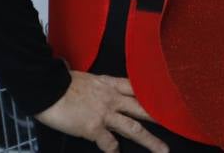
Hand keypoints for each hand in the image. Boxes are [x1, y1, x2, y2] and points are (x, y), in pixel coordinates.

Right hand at [36, 71, 168, 152]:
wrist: (46, 87)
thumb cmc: (60, 82)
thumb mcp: (85, 78)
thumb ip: (96, 85)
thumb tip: (95, 87)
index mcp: (110, 84)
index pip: (137, 88)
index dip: (152, 94)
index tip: (166, 99)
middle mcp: (112, 98)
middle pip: (143, 109)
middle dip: (161, 118)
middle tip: (178, 125)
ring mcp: (105, 114)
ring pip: (134, 128)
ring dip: (150, 141)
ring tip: (163, 150)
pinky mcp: (93, 128)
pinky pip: (109, 142)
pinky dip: (113, 149)